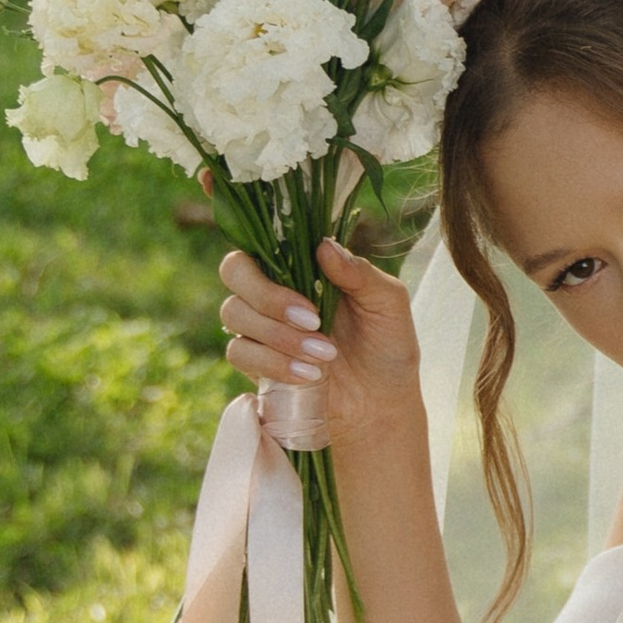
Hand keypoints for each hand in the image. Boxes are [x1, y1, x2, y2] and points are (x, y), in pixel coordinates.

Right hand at [219, 236, 422, 448]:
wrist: (383, 402)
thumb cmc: (387, 345)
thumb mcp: (388, 303)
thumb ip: (360, 273)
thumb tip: (323, 246)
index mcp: (302, 262)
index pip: (260, 233)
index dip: (244, 220)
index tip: (255, 228)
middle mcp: (273, 287)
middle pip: (235, 270)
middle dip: (269, 295)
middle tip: (312, 319)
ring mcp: (259, 324)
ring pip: (234, 312)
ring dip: (278, 334)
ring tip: (326, 354)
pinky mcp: (254, 361)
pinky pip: (239, 351)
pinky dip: (273, 362)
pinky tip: (310, 374)